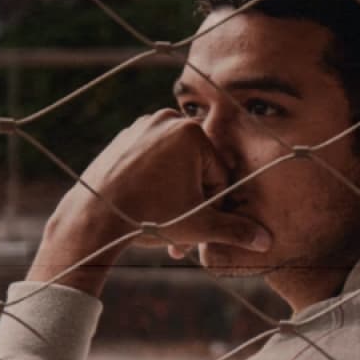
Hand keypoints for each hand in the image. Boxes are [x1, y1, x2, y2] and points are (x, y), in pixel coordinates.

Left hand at [27, 110, 269, 295]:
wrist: (92, 217)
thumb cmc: (149, 217)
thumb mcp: (198, 226)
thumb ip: (234, 230)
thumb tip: (266, 240)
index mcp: (191, 131)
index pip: (218, 174)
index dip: (212, 206)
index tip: (196, 224)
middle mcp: (166, 119)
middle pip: (195, 168)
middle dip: (192, 203)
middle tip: (180, 232)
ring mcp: (141, 126)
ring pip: (173, 166)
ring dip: (175, 195)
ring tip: (163, 225)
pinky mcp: (122, 137)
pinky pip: (150, 160)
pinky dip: (153, 183)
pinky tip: (146, 208)